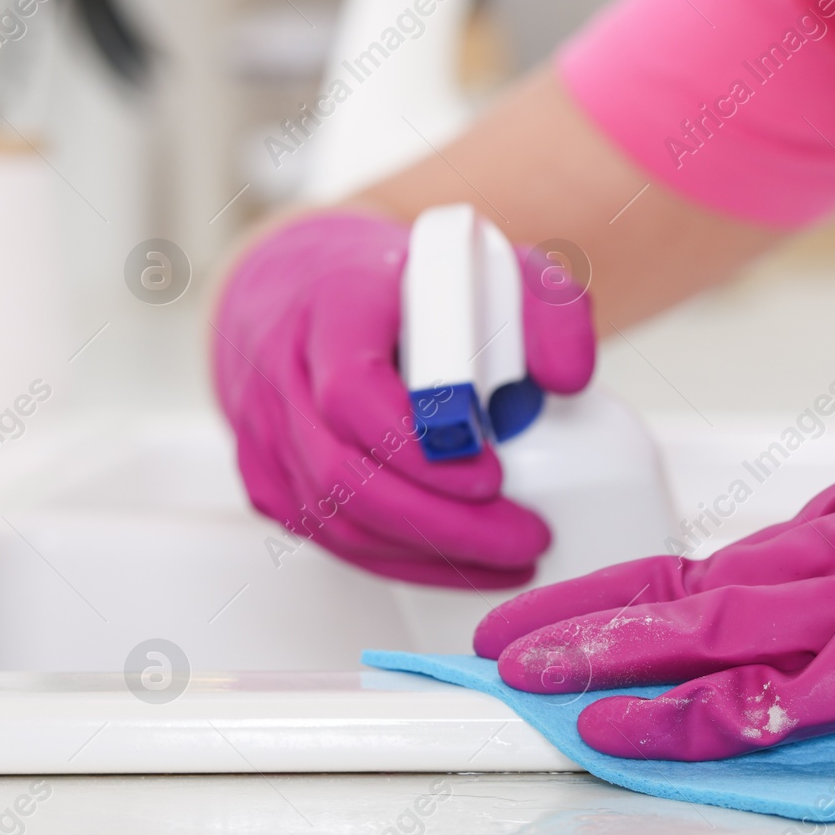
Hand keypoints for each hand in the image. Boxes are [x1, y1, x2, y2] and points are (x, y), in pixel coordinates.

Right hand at [212, 212, 594, 587]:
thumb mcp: (494, 269)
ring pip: (335, 518)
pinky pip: (330, 537)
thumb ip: (548, 309)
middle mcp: (285, 368)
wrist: (312, 290)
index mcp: (335, 305)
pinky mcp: (266, 477)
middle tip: (525, 537)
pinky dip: (402, 562)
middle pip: (342, 472)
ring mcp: (267, 429)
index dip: (419, 445)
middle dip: (442, 523)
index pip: (352, 390)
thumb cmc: (410, 283)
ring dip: (428, 553)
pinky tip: (465, 565)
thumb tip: (569, 378)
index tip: (493, 472)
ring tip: (512, 558)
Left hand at [475, 337, 834, 758]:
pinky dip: (709, 712)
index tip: (568, 617)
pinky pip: (787, 689)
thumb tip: (807, 614)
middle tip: (501, 646)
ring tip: (532, 685)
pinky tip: (643, 730)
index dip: (631, 597)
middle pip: (687, 583)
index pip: (716, 562)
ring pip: (712, 622)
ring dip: (612, 658)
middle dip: (582, 618)